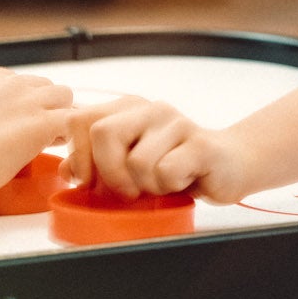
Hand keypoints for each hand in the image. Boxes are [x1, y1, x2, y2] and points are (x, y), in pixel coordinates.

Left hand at [0, 64, 72, 194]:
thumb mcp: (20, 165)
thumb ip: (40, 143)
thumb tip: (48, 135)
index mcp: (46, 123)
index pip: (76, 118)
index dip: (66, 130)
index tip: (55, 140)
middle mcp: (33, 96)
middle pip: (62, 93)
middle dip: (54, 107)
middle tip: (36, 124)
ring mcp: (9, 81)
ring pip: (35, 80)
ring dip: (31, 95)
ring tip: (10, 113)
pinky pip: (6, 75)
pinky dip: (3, 87)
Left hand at [63, 95, 255, 204]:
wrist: (231, 164)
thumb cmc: (175, 166)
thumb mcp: (128, 165)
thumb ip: (96, 162)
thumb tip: (66, 170)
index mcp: (128, 108)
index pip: (80, 120)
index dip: (78, 156)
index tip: (91, 180)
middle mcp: (150, 108)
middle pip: (102, 133)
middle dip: (108, 173)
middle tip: (127, 190)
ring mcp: (177, 122)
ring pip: (136, 162)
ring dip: (145, 186)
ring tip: (162, 183)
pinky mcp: (200, 143)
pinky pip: (166, 172)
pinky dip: (169, 187)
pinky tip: (182, 182)